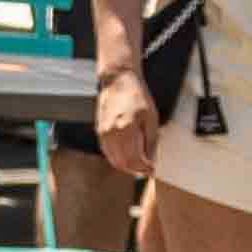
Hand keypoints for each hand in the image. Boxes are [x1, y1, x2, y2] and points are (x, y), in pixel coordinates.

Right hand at [92, 61, 164, 182]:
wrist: (118, 81)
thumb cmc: (137, 96)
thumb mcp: (151, 118)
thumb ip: (151, 141)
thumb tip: (151, 160)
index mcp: (127, 129)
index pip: (134, 160)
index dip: (144, 168)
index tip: (152, 170)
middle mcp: (112, 132)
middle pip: (122, 163)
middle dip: (136, 170)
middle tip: (146, 169)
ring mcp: (103, 132)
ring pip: (113, 159)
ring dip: (126, 166)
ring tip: (138, 164)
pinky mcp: (99, 130)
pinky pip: (107, 152)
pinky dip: (116, 158)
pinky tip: (126, 157)